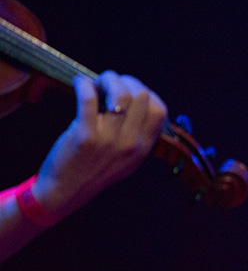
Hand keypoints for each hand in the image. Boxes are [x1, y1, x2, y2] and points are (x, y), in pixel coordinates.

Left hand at [31, 71, 167, 218]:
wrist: (66, 192)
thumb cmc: (94, 171)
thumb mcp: (128, 159)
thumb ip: (137, 135)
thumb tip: (135, 98)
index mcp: (143, 148)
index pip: (159, 110)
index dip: (146, 92)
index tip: (130, 90)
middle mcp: (131, 145)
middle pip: (141, 95)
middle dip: (125, 80)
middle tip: (109, 82)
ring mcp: (109, 141)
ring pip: (120, 93)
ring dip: (106, 79)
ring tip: (94, 83)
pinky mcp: (84, 137)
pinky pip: (89, 99)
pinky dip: (84, 84)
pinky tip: (79, 83)